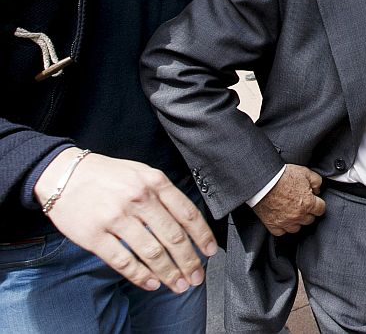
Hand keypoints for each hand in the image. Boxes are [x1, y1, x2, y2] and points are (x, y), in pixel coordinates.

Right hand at [34, 149, 217, 293]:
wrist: (63, 174)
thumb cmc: (107, 175)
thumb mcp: (141, 172)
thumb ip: (163, 192)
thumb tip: (185, 221)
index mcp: (154, 182)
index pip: (187, 213)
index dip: (202, 235)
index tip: (210, 252)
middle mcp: (139, 199)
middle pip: (173, 236)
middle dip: (189, 261)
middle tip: (197, 277)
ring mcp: (116, 218)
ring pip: (151, 252)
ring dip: (168, 272)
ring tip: (178, 285)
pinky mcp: (94, 236)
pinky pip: (123, 261)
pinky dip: (140, 276)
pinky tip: (151, 283)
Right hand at [252, 164, 325, 235]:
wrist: (262, 181)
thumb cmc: (281, 176)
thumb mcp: (305, 172)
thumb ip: (316, 182)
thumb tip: (318, 189)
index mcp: (308, 203)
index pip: (321, 209)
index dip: (318, 204)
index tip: (314, 201)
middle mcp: (298, 215)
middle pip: (309, 219)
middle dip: (307, 212)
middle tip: (301, 203)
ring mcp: (285, 222)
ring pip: (296, 228)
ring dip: (296, 221)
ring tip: (291, 211)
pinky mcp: (273, 225)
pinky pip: (281, 232)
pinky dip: (282, 226)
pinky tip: (281, 218)